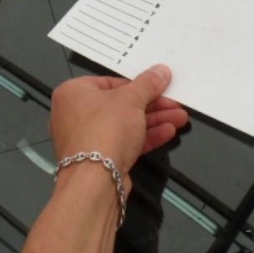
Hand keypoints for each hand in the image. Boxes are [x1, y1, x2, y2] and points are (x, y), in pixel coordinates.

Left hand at [50, 65, 188, 188]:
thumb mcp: (131, 99)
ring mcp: (88, 138)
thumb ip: (148, 84)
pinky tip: (167, 132)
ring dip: (154, 121)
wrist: (95, 180)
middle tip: (174, 103)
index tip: (159, 84)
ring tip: (179, 118)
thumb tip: (160, 72)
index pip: (111, 82)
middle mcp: (76, 114)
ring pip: (126, 125)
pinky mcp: (100, 159)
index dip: (139, 84)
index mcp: (74, 92)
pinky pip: (125, 142)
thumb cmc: (104, 130)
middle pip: (121, 105)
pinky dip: (146, 137)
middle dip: (152, 105)